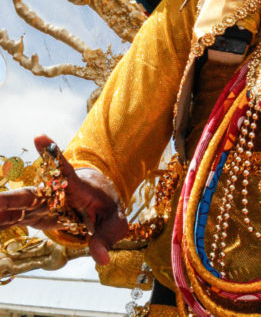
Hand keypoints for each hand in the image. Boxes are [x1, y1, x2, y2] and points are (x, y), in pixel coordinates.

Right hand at [0, 136, 128, 264]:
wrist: (95, 201)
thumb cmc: (106, 207)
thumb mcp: (114, 222)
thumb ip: (106, 237)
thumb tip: (101, 259)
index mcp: (76, 187)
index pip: (65, 170)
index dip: (52, 155)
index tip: (39, 137)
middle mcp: (54, 193)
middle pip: (31, 194)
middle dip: (10, 199)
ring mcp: (41, 205)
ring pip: (17, 207)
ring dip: (2, 210)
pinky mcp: (34, 215)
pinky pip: (14, 219)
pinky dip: (2, 221)